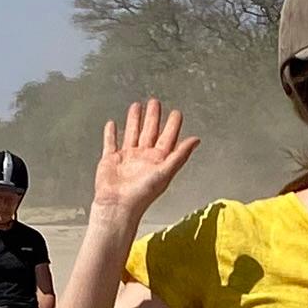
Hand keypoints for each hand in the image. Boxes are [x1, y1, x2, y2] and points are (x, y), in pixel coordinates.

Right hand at [92, 99, 198, 216]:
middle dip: (153, 117)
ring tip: (136, 105)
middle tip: (155, 102)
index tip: (176, 112)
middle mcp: (143, 157)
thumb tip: (197, 139)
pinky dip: (110, 134)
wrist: (117, 205)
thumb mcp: (165, 172)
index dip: (172, 125)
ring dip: (134, 120)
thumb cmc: (142, 193)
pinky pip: (111, 143)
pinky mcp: (110, 160)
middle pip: (149, 132)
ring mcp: (126, 157)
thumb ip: (180, 155)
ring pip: (131, 133)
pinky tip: (112, 123)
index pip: (167, 138)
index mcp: (157, 160)